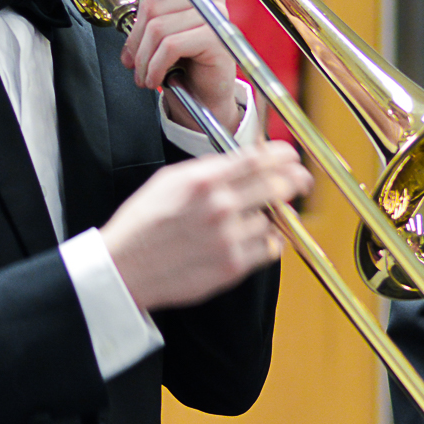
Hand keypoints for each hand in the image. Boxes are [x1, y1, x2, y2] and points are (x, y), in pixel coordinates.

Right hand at [101, 142, 311, 310]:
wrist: (123, 268)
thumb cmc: (142, 224)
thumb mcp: (169, 181)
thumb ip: (208, 169)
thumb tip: (244, 160)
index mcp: (203, 180)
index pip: (259, 159)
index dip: (283, 155)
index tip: (291, 156)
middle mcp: (219, 206)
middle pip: (278, 185)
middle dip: (295, 181)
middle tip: (300, 182)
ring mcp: (228, 238)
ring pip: (275, 219)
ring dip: (272, 216)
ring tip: (258, 216)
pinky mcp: (233, 266)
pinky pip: (270, 248)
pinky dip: (268, 242)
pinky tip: (256, 238)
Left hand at [116, 0, 239, 132]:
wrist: (204, 95)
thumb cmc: (182, 58)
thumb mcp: (156, 19)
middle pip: (153, 7)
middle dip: (136, 41)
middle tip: (132, 62)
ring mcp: (215, 15)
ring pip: (158, 29)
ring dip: (144, 59)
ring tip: (145, 75)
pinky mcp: (217, 38)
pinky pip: (171, 46)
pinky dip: (156, 66)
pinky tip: (156, 78)